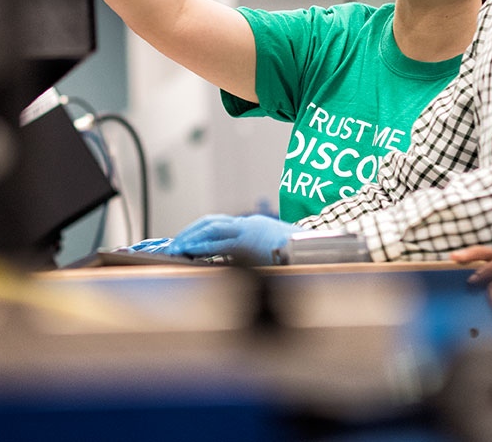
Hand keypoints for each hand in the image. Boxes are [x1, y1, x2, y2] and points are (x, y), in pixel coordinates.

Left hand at [167, 214, 295, 264]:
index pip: (221, 225)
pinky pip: (218, 242)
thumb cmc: (299, 258)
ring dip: (190, 237)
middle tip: (174, 244)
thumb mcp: (277, 254)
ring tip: (175, 247)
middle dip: (190, 232)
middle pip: (211, 222)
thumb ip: (258, 257)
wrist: (316, 252)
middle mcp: (248, 225)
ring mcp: (247, 232)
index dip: (201, 232)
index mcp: (254, 227)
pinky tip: (188, 251)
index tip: (186, 241)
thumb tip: (243, 269)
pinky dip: (200, 245)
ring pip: (210, 228)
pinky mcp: (247, 243)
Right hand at [451, 246, 491, 336]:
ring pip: (475, 263)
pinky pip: (463, 276)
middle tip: (455, 258)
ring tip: (449, 260)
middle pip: (488, 258)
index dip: (486, 268)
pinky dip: (454, 272)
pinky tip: (443, 274)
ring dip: (463, 259)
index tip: (471, 280)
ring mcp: (484, 286)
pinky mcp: (470, 292)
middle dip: (473, 254)